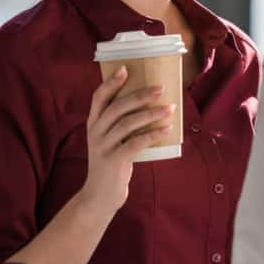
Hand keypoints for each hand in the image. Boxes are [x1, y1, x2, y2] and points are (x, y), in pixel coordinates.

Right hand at [78, 66, 174, 216]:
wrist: (100, 195)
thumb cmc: (111, 162)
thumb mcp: (110, 140)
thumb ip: (120, 123)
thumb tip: (149, 103)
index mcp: (93, 123)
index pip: (98, 97)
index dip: (111, 83)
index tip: (126, 68)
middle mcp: (95, 132)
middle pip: (117, 107)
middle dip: (140, 96)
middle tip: (161, 88)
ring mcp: (102, 147)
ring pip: (127, 124)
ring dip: (151, 114)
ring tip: (169, 108)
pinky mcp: (113, 161)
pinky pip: (135, 143)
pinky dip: (152, 135)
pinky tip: (166, 130)